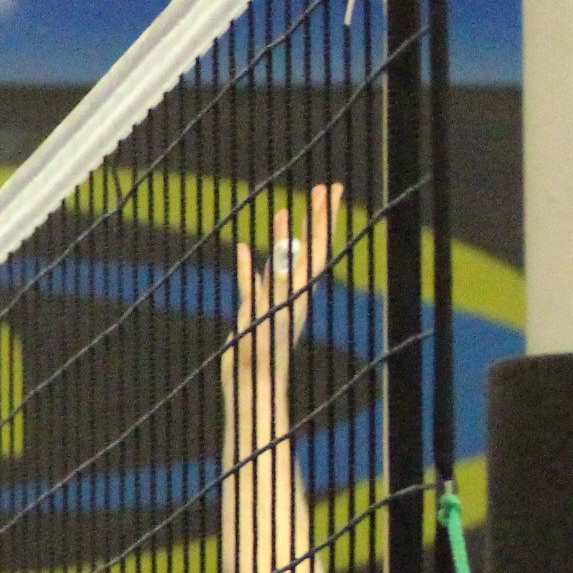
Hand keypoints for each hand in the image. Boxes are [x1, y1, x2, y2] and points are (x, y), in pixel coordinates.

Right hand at [227, 182, 345, 408]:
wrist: (252, 383)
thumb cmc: (264, 352)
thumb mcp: (273, 311)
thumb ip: (278, 281)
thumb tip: (285, 250)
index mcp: (301, 290)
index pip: (317, 246)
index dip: (324, 217)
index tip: (331, 190)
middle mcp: (292, 291)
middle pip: (307, 247)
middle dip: (315, 218)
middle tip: (321, 189)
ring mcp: (273, 301)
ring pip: (280, 260)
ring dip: (283, 236)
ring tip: (283, 211)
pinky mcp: (252, 312)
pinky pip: (251, 281)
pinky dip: (248, 264)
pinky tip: (242, 249)